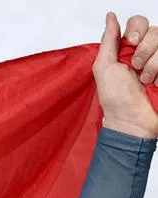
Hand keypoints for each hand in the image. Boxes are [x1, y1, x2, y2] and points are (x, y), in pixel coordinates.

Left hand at [95, 13, 157, 138]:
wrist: (131, 121)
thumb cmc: (116, 99)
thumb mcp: (104, 68)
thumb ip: (108, 41)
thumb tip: (110, 16)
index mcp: (129, 49)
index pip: (139, 23)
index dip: (137, 28)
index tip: (130, 42)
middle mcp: (147, 51)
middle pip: (155, 31)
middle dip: (144, 50)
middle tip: (136, 68)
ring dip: (154, 64)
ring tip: (146, 80)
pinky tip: (156, 83)